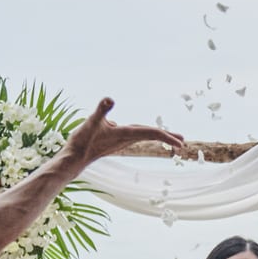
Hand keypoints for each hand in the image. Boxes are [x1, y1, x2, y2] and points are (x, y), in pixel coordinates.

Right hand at [60, 97, 184, 165]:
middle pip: (151, 135)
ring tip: (170, 137)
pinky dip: (143, 133)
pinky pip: (134, 135)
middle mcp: (126, 138)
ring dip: (156, 135)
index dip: (167, 136)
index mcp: (126, 133)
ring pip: (143, 135)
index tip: (181, 143)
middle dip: (167, 137)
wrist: (75, 158)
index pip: (152, 133)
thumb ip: (101, 110)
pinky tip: (138, 131)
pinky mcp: (115, 140)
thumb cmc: (83, 141)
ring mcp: (121, 140)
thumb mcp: (92, 121)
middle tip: (182, 142)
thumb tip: (109, 99)